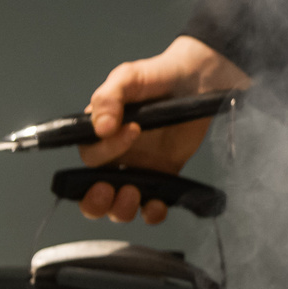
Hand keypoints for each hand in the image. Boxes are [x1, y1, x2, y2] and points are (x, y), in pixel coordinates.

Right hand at [78, 37, 251, 223]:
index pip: (91, 156)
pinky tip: (158, 205)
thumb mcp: (128, 77)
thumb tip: (101, 128)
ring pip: (119, 205)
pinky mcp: (163, 178)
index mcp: (100, 135)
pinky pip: (152, 205)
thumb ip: (109, 98)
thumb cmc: (156, 76)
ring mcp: (139, 170)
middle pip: (93, 192)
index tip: (133, 130)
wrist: (197, 81)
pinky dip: (152, 212)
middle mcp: (115, 157)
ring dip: (122, 209)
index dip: (106, 151)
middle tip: (109, 190)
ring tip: (135, 194)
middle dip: (95, 201)